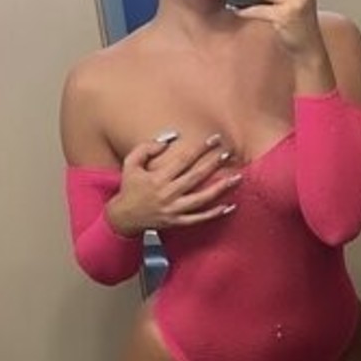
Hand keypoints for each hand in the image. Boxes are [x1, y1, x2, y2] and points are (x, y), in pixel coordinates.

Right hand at [106, 132, 241, 237]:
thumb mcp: (131, 163)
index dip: (200, 148)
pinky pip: (199, 219)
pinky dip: (215, 214)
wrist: (123, 217)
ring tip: (237, 178)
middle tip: (228, 153)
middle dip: (213, 164)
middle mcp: (167, 194)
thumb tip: (169, 138)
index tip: (214, 139)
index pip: (183, 160)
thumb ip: (147, 148)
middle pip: (196, 177)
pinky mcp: (177, 222)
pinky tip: (229, 206)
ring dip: (221, 189)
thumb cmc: (129, 187)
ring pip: (201, 199)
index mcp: (157, 178)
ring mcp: (173, 210)